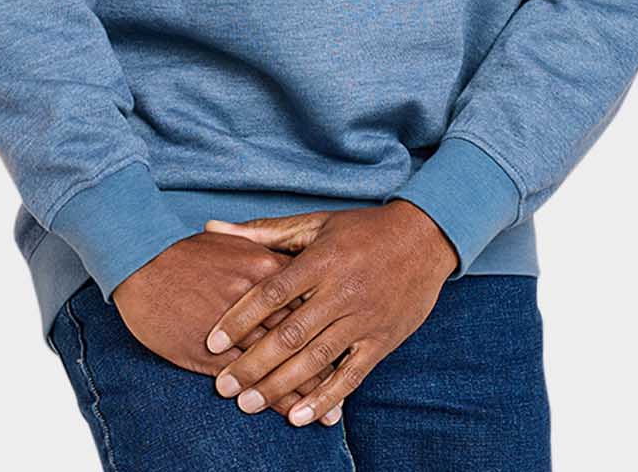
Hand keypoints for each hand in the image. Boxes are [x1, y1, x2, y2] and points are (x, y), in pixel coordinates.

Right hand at [111, 230, 344, 420]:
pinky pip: (252, 381)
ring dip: (309, 391)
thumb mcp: (231, 243)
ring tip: (332, 416)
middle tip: (355, 388)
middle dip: (331, 364)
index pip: (313, 297)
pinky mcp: (213, 353)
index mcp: (266, 266)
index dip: (335, 320)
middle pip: (307, 334)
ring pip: (283, 364)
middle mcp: (260, 299)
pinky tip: (292, 416)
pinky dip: (275, 401)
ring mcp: (238, 329)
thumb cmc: (185, 252)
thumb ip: (263, 251)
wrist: (141, 264)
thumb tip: (288, 260)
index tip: (357, 334)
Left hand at [202, 201, 457, 426]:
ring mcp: (363, 318)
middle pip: (290, 333)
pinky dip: (325, 398)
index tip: (213, 342)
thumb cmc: (363, 229)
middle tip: (222, 387)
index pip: (272, 292)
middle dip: (253, 363)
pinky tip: (298, 416)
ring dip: (280, 386)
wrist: (426, 238)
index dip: (240, 318)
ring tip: (248, 404)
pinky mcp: (382, 340)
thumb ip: (264, 231)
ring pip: (316, 359)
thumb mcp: (316, 222)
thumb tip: (212, 229)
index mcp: (322, 259)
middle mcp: (341, 290)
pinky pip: (351, 375)